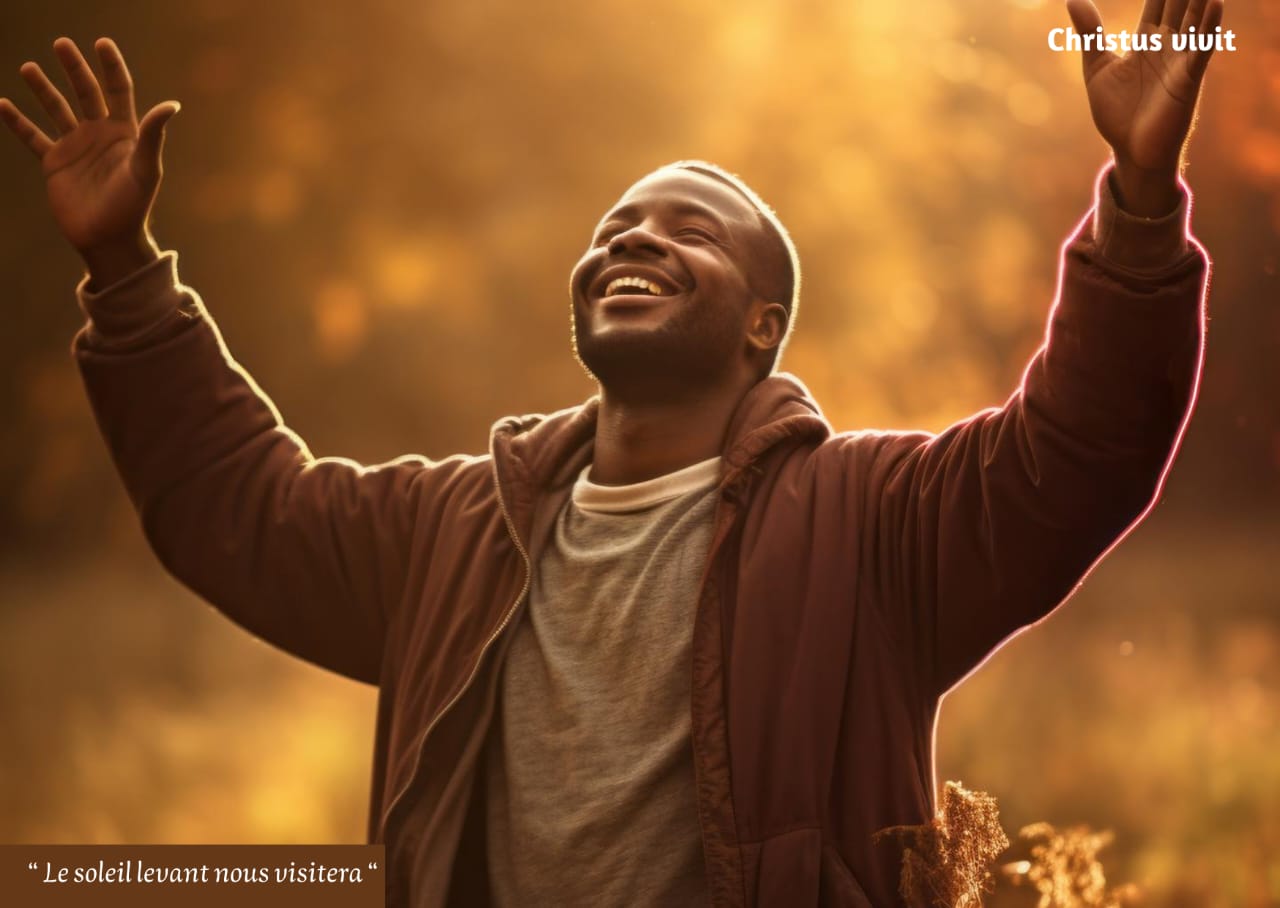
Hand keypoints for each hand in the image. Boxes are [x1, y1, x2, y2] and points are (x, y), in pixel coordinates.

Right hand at [0, 37, 178, 282]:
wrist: (109, 238)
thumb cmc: (133, 206)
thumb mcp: (145, 168)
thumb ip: (153, 136)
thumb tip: (172, 105)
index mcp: (124, 132)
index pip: (118, 90)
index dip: (111, 67)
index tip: (102, 43)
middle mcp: (99, 134)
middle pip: (85, 92)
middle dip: (74, 68)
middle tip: (61, 43)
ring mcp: (75, 147)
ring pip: (56, 109)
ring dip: (43, 89)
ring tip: (30, 67)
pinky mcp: (54, 163)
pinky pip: (32, 137)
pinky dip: (17, 122)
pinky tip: (2, 104)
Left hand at [1065, 0, 1224, 215]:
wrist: (1129, 149)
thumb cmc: (1116, 112)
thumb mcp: (1097, 67)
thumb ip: (1090, 33)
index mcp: (1147, 42)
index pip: (1158, 3)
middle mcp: (1167, 46)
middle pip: (1179, 5)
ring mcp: (1180, 61)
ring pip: (1194, 20)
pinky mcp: (1188, 79)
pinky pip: (1201, 48)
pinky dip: (1208, 26)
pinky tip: (1213, 4)